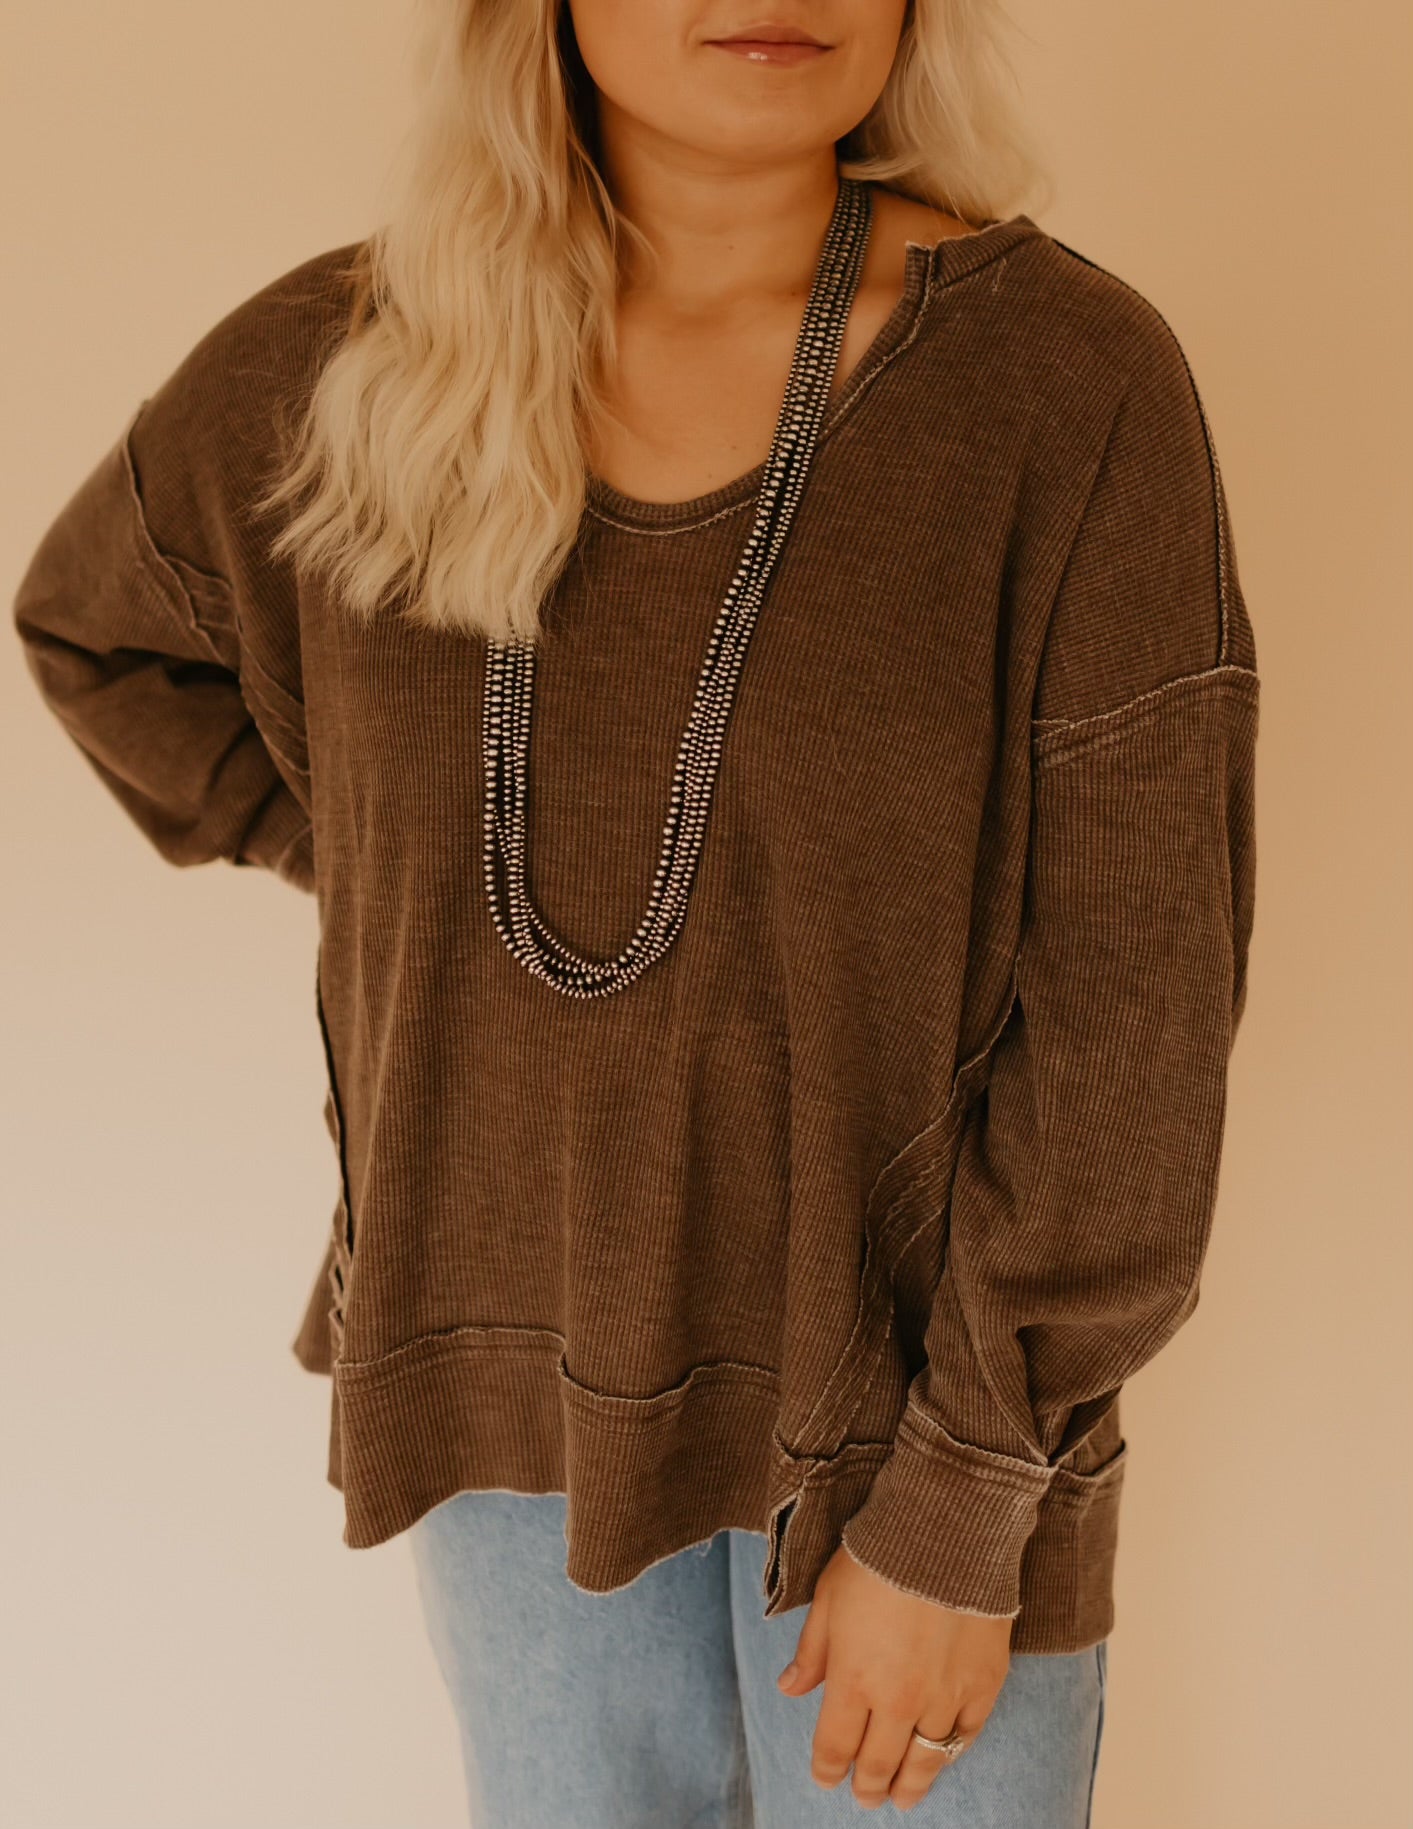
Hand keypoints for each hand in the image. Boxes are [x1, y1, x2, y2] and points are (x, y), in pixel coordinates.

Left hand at [775, 1541, 1012, 1811]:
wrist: (944, 1532)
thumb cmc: (876, 1558)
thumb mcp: (828, 1598)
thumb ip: (813, 1651)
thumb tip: (790, 1688)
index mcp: (854, 1681)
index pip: (836, 1746)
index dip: (828, 1769)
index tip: (826, 1779)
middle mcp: (898, 1701)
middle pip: (880, 1763)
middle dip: (868, 1785)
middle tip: (865, 1798)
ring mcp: (944, 1696)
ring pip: (926, 1759)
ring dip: (911, 1784)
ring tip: (904, 1798)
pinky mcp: (982, 1684)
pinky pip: (966, 1733)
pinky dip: (952, 1751)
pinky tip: (944, 1756)